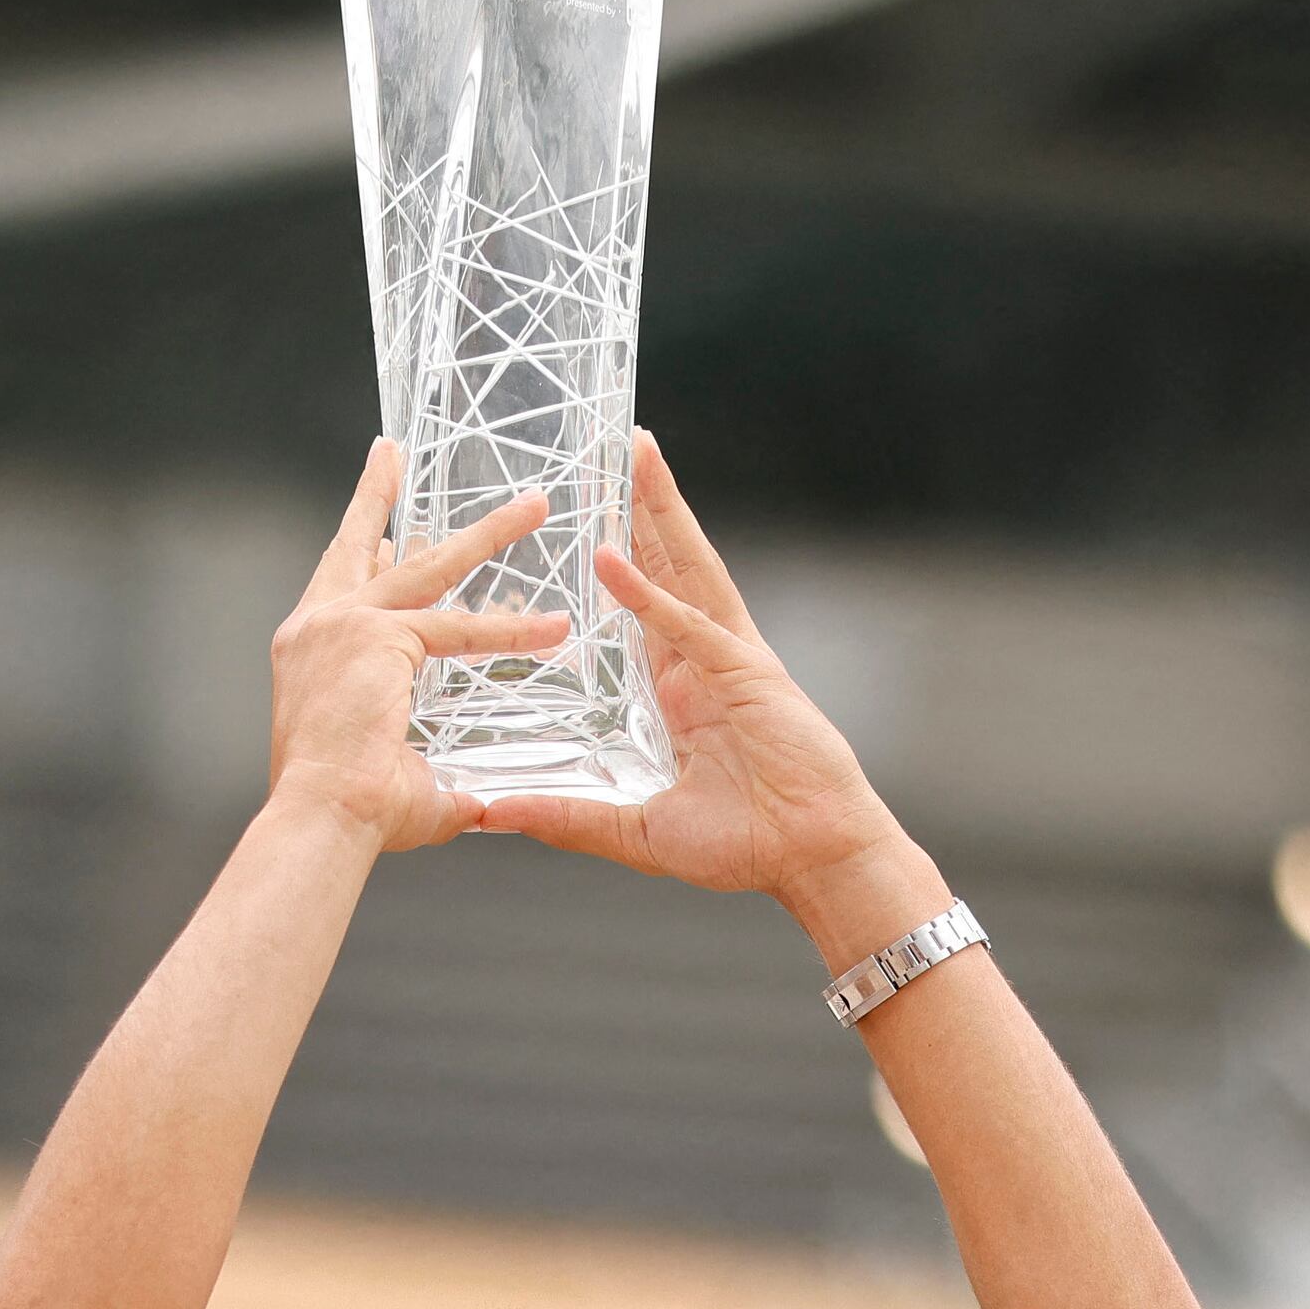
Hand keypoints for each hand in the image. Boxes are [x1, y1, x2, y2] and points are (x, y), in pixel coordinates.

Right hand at [265, 439, 570, 853]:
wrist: (322, 818)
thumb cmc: (347, 813)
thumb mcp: (390, 771)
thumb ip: (433, 770)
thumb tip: (477, 802)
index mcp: (307, 653)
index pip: (338, 585)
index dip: (362, 551)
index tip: (379, 529)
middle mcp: (315, 627)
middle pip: (357, 545)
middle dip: (377, 493)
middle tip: (391, 451)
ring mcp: (342, 624)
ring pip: (429, 568)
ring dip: (489, 534)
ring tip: (535, 506)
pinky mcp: (378, 636)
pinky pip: (458, 629)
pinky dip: (511, 629)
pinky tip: (554, 626)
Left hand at [477, 433, 931, 940]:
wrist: (815, 863)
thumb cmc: (746, 847)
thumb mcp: (638, 832)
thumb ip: (570, 816)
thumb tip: (495, 814)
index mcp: (682, 689)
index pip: (641, 607)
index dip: (621, 557)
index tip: (589, 514)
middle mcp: (704, 662)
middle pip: (666, 564)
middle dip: (642, 505)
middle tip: (612, 445)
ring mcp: (729, 661)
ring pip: (686, 570)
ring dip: (657, 511)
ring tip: (632, 452)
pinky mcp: (748, 677)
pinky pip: (692, 627)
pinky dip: (652, 595)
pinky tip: (615, 559)